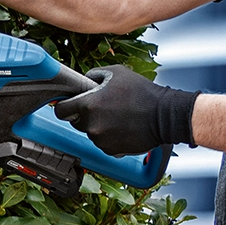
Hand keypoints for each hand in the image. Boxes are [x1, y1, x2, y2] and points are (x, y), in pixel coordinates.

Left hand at [53, 65, 199, 155]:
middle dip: (84, 115)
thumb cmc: (142, 93)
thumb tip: (84, 81)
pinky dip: (109, 137)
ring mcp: (101, 140)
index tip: (69, 105)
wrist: (164, 115)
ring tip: (117, 116)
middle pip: (76, 122)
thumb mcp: (116, 73)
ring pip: (91, 133)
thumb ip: (94, 75)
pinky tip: (122, 127)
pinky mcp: (111, 151)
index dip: (64, 107)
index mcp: (88, 105)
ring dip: (98, 126)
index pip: (61, 110)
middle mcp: (91, 125)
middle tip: (102, 107)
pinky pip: (103, 143)